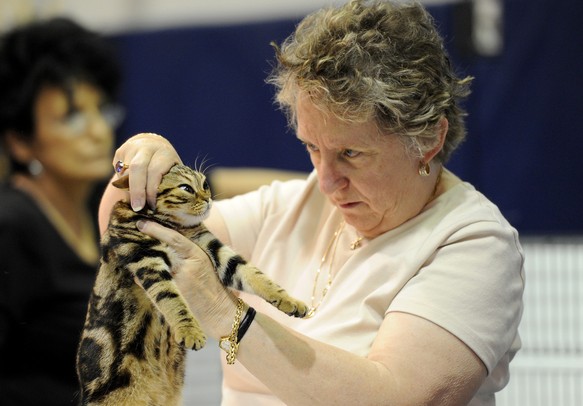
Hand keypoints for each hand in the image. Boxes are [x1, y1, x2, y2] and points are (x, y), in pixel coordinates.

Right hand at [113, 133, 181, 210]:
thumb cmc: (167, 165)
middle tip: (137, 208)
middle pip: (137, 168)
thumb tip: (169, 210)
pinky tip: (129, 193)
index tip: (152, 206)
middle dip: (137, 190)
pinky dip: (123, 185)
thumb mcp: (173, 171)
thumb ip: (172, 185)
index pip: (155, 171)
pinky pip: (119, 172)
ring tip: (135, 203)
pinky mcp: (120, 152)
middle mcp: (146, 147)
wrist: (151, 144)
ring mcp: (131, 148)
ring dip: (128, 190)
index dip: (152, 190)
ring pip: (125, 172)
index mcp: (163, 152)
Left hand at [136, 219, 236, 336]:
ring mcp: (177, 282)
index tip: (141, 223)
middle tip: (129, 237)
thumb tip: (162, 241)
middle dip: (144, 244)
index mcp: (196, 254)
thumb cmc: (212, 285)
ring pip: (150, 267)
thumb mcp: (204, 262)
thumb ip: (186, 252)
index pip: (173, 238)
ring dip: (142, 263)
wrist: (219, 311)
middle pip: (158, 251)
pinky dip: (144, 279)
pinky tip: (142, 275)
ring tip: (135, 257)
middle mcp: (185, 266)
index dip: (156, 229)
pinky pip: (149, 283)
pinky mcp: (170, 295)